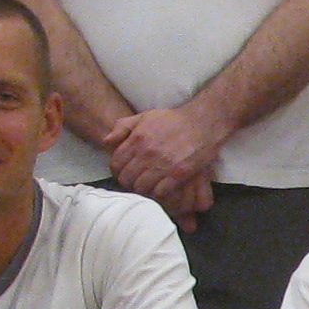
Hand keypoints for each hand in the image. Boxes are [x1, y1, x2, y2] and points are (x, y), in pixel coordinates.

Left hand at [103, 101, 230, 207]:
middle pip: (127, 178)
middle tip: (135, 181)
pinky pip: (159, 192)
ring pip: (141, 187)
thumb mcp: (145, 116)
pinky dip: (158, 192)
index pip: (116, 163)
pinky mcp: (178, 174)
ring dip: (143, 189)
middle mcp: (147, 153)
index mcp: (137, 138)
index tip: (124, 172)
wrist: (202, 123)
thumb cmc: (173, 120)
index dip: (117, 171)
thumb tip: (106, 141)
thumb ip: (123, 126)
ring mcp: (162, 165)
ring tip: (148, 185)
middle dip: (129, 182)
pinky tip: (161, 187)